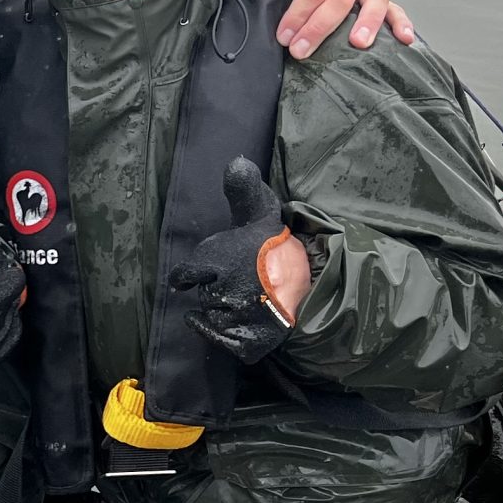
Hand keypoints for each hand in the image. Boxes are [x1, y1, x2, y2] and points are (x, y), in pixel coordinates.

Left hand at [167, 158, 304, 362]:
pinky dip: (210, 332)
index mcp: (222, 261)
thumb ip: (243, 189)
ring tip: (237, 297)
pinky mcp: (249, 341)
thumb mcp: (259, 211)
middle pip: (204, 296)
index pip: (187, 273)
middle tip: (232, 281)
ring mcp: (239, 319)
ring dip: (217, 309)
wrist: (315, 276)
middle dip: (212, 289)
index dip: (188, 274)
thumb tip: (237, 161)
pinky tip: (204, 321)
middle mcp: (227, 292)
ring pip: (212, 316)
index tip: (188, 275)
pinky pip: (220, 339)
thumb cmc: (276, 242)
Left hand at [258, 0, 413, 60]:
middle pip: (340, 0)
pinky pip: (393, 8)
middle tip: (301, 49)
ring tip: (358, 43)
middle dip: (320, 28)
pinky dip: (401, 22)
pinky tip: (404, 38)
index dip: (299, 13)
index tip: (284, 35)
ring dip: (368, 23)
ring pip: (374, 2)